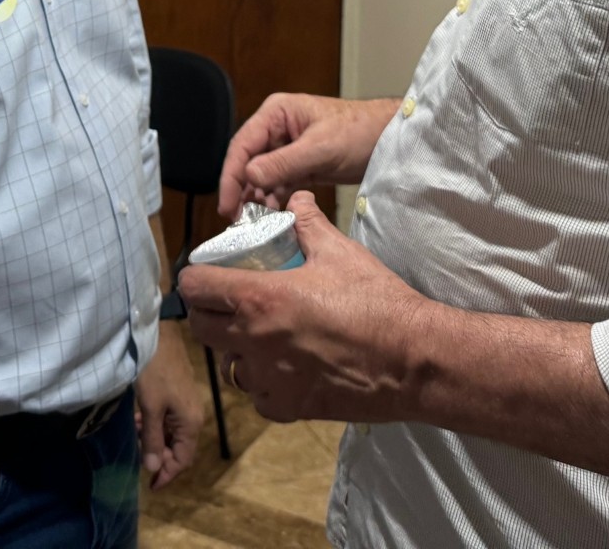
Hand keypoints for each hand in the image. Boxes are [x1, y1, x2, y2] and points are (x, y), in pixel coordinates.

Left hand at [134, 322, 202, 487]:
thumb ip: (153, 439)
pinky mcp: (178, 393)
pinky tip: (139, 420)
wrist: (159, 334)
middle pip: (179, 448)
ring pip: (173, 433)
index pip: (183, 460)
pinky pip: (169, 419)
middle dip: (160, 457)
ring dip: (156, 440)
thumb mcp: (150, 407)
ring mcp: (187, 404)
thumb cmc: (154, 371)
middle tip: (140, 460)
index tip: (151, 485)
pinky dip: (155, 425)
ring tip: (137, 439)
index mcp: (191, 423)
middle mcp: (193, 416)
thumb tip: (154, 468)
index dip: (168, 474)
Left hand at [177, 191, 431, 424]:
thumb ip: (308, 223)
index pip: (195, 288)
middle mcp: (253, 342)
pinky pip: (258, 395)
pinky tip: (285, 368)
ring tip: (261, 335)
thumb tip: (297, 200)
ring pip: (229, 364)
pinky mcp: (287, 409)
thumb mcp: (340, 252)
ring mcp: (268, 380)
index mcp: (259, 299)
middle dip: (210, 313)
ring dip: (237, 349)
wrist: (413, 361)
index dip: (196, 278)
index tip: (207, 275)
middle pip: (201, 328)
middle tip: (230, 303)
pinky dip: (265, 382)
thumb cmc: (376, 302)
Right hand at [216, 94, 395, 218]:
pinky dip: (273, 198)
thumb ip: (284, 162)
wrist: (388, 139)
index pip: (243, 145)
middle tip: (236, 220)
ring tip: (253, 222)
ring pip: (261, 175)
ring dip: (256, 197)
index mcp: (276, 114)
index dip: (231, 176)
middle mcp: (276, 128)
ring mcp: (287, 147)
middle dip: (240, 189)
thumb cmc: (360, 131)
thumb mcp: (321, 148)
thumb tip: (249, 176)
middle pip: (248, 161)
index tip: (227, 204)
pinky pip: (278, 183)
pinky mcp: (299, 164)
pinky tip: (272, 215)